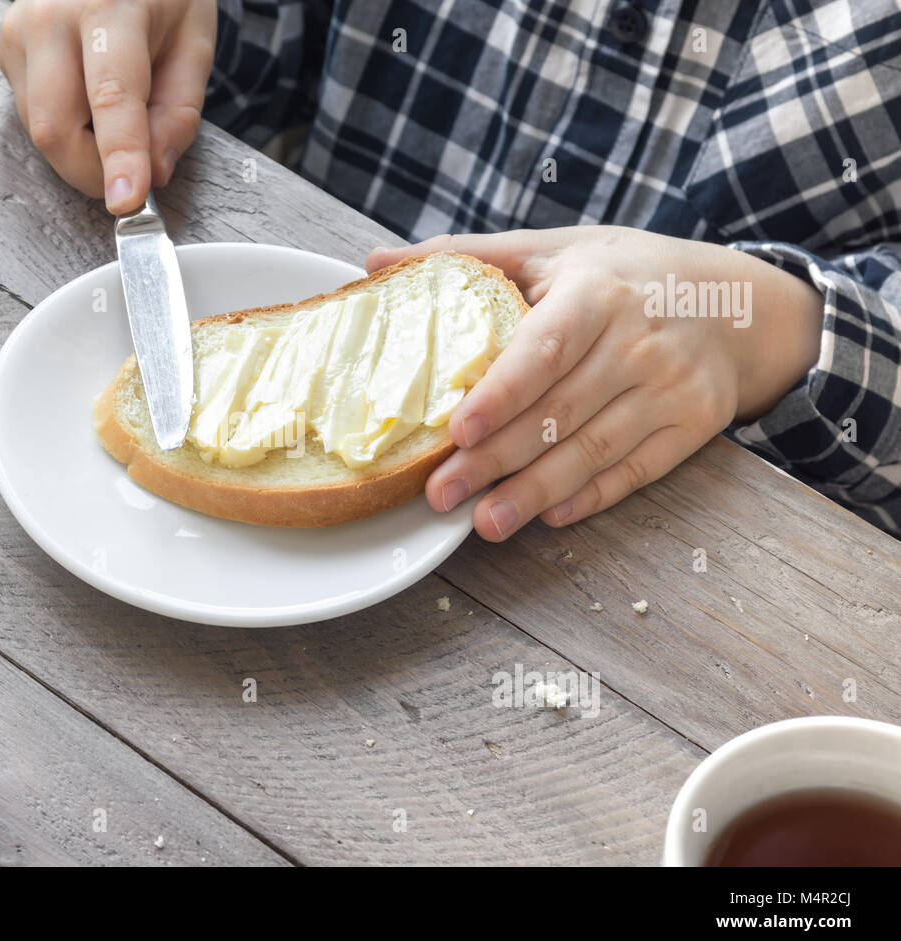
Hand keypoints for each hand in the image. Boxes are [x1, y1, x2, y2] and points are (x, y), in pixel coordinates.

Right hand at [0, 0, 215, 212]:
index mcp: (107, 6)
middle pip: (56, 128)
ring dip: (82, 151)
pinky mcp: (5, 50)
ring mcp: (19, 32)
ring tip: (115, 120)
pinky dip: (66, 129)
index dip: (119, 157)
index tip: (125, 200)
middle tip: (129, 180)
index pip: (111, 97)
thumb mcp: (194, 43)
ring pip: (40, 131)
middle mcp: (51, 17)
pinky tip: (87, 100)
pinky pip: (31, 117)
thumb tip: (154, 171)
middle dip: (93, 173)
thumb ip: (179, 112)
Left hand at [368, 226, 824, 540]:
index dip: (503, 393)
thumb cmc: (623, 273)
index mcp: (597, 292)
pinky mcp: (693, 425)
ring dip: (536, 491)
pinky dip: (590, 496)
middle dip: (497, 460)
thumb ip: (467, 257)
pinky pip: (636, 469)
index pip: (545, 348)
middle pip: (560, 411)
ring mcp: (670, 388)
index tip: (458, 429)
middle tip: (440, 496)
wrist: (736, 300)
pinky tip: (547, 516)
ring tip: (484, 524)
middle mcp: (639, 341)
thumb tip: (373, 263)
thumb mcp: (552, 249)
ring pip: (595, 449)